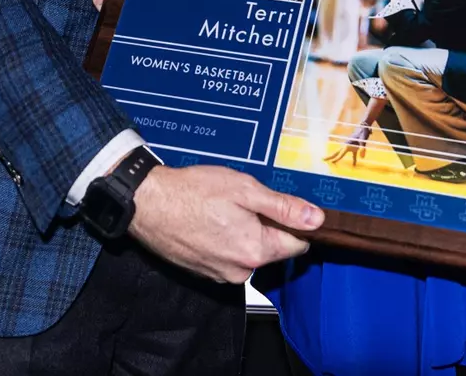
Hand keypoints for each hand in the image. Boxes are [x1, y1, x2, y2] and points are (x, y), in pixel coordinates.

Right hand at [129, 165, 323, 283]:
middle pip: (272, 248)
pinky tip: (209, 222)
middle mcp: (241, 271)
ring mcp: (221, 274)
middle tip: (243, 202)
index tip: (280, 206)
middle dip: (266, 226)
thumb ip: (283, 207)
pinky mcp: (205, 272)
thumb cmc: (193, 192)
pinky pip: (228, 256)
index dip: (294, 222)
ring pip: (249, 252)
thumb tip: (317, 219)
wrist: (148, 203)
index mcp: (255, 251)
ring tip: (221, 210)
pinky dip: (225, 240)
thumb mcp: (245, 190)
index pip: (298, 244)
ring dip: (244, 232)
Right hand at [324, 120, 373, 165]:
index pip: (341, 153)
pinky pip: (352, 155)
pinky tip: (354, 165)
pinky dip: (353, 160)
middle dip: (330, 156)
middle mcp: (346, 146)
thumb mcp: (363, 140)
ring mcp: (349, 146)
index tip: (332, 162)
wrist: (363, 127)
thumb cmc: (362, 133)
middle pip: (336, 152)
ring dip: (336, 157)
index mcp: (347, 145)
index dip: (337, 158)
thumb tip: (362, 157)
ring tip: (331, 162)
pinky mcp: (354, 147)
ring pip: (341, 153)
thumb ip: (362, 148)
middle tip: (322, 159)